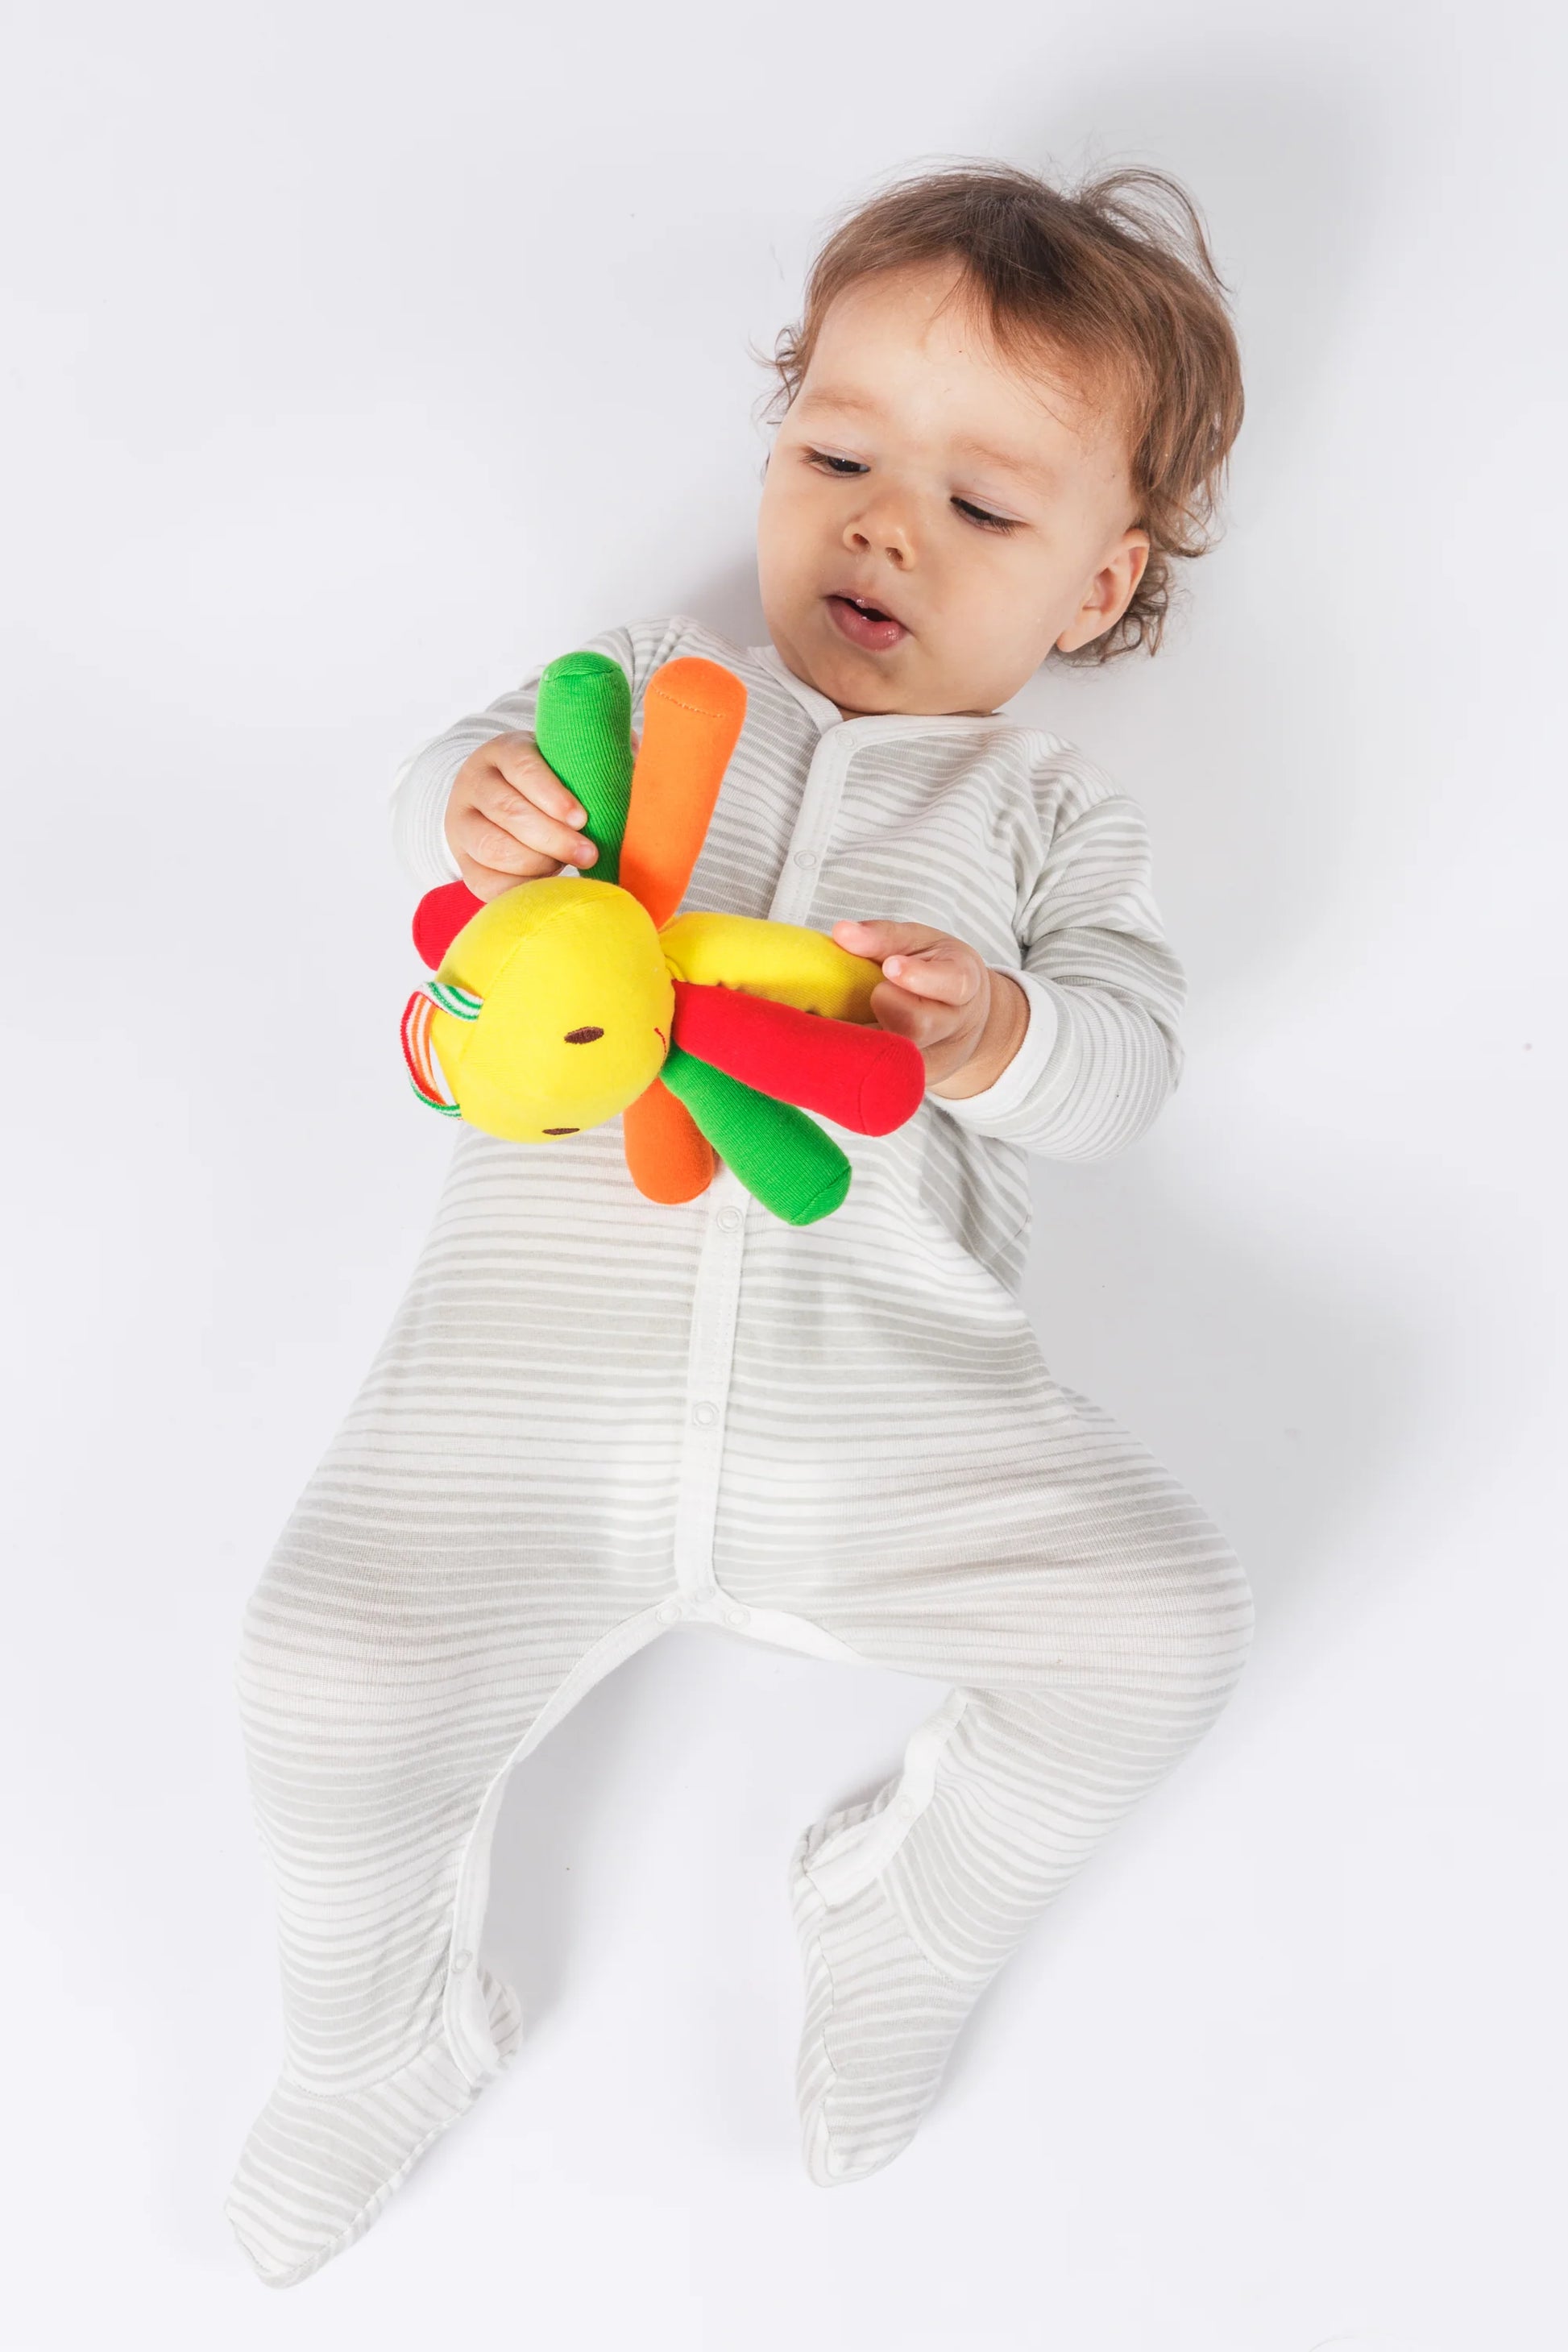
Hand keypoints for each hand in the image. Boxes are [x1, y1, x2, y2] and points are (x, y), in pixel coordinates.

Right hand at [444, 732, 598, 900]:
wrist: (499, 804)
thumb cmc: (550, 783)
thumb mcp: (565, 761)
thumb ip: (597, 757)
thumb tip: (639, 754)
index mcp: (502, 752)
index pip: (521, 766)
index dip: (552, 794)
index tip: (582, 818)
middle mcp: (474, 784)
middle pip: (508, 811)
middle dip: (553, 838)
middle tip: (589, 854)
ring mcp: (461, 823)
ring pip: (493, 847)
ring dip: (538, 863)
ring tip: (566, 866)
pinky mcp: (463, 861)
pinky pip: (485, 882)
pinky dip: (520, 888)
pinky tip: (547, 886)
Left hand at [831, 920, 1028, 1097]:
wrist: (961, 1020)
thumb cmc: (932, 969)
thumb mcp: (919, 943)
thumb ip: (883, 937)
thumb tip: (842, 932)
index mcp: (962, 981)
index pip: (950, 982)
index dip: (918, 976)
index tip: (890, 967)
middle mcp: (951, 1024)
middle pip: (918, 1023)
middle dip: (886, 1005)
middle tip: (871, 993)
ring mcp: (932, 1057)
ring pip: (896, 1056)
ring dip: (862, 1037)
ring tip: (837, 1021)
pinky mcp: (908, 1081)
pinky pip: (879, 1075)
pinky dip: (853, 1061)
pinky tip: (832, 1048)